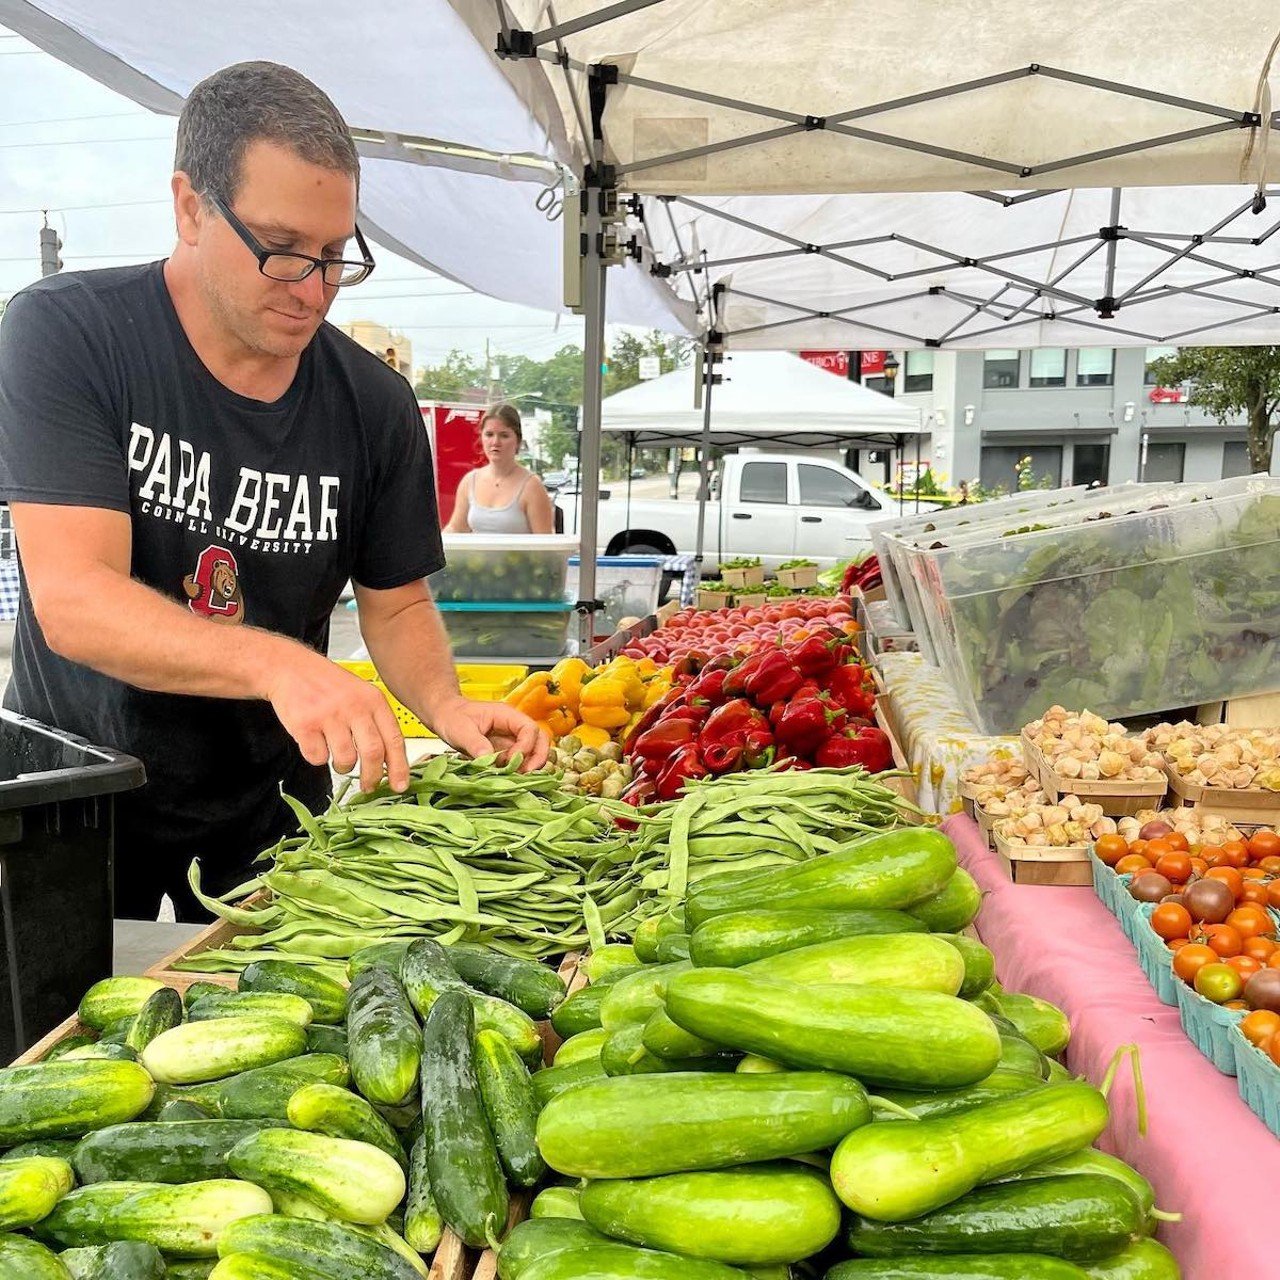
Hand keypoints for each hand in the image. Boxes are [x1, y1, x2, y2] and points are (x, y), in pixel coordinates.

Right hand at [264, 645, 410, 793]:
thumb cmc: (328, 685)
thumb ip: (376, 723)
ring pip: (346, 759)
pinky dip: (318, 758)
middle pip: (373, 753)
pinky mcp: (305, 725)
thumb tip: (390, 762)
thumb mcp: (361, 695)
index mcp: (374, 700)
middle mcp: (354, 706)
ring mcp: (329, 715)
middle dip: (373, 776)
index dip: (399, 767)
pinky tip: (316, 743)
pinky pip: (317, 758)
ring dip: (343, 767)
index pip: (394, 739)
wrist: (291, 668)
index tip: (400, 786)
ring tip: (339, 759)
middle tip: (369, 786)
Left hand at [430, 697, 549, 771]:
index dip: (525, 746)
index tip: (510, 760)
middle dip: (537, 758)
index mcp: (507, 716)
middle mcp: (513, 727)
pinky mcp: (505, 751)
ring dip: (530, 765)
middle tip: (526, 774)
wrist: (445, 717)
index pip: (529, 729)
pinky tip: (508, 778)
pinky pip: (519, 761)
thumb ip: (475, 743)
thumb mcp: (460, 730)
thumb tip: (489, 759)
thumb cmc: (452, 717)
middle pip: (540, 740)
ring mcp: (511, 739)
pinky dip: (519, 770)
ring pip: (533, 751)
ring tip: (517, 777)